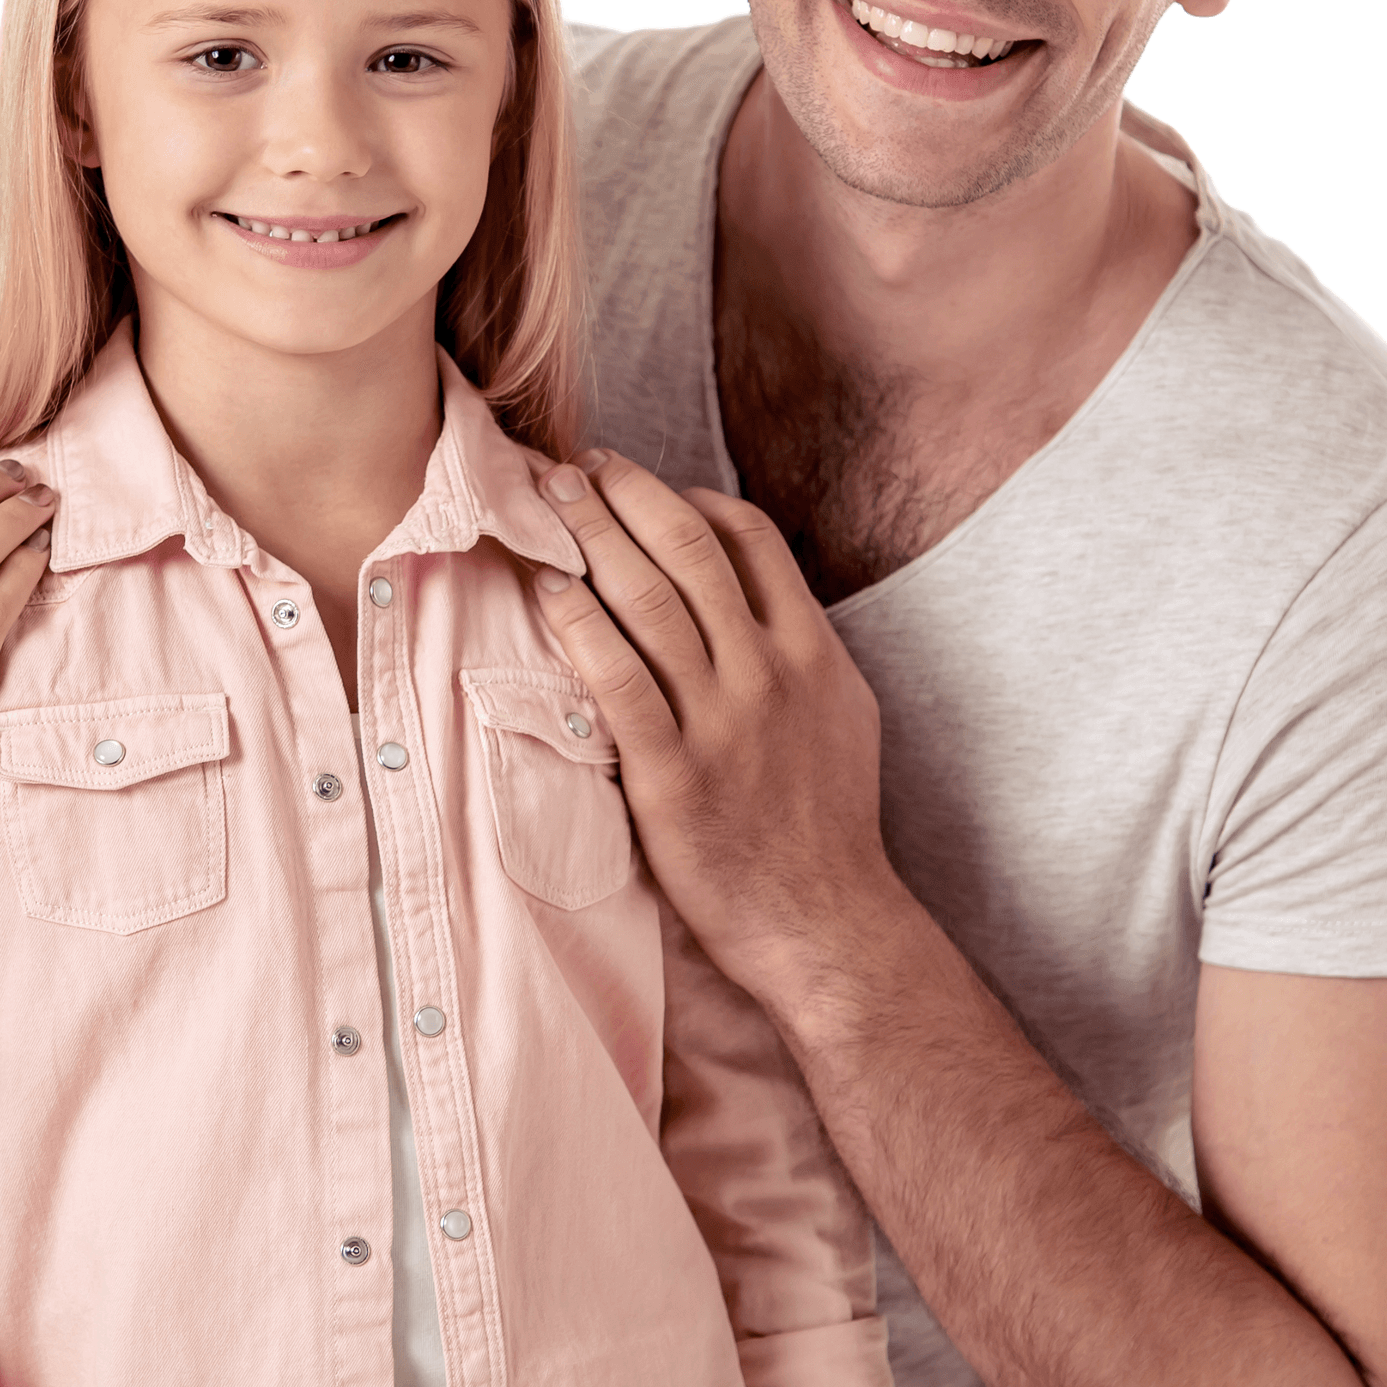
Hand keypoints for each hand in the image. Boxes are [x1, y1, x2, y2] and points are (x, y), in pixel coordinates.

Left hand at [527, 449, 892, 991]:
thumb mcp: (840, 713)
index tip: (637, 481)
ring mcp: (720, 723)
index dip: (685, 497)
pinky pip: (618, 682)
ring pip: (649, 602)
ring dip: (592, 540)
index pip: (749, 539)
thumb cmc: (824, 822)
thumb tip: (749, 587)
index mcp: (810, 650)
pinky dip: (579, 626)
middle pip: (687, 553)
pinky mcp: (672, 776)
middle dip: (624, 496)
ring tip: (549, 501)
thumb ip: (797, 644)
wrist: (824, 920)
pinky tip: (546, 591)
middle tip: (575, 466)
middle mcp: (767, 673)